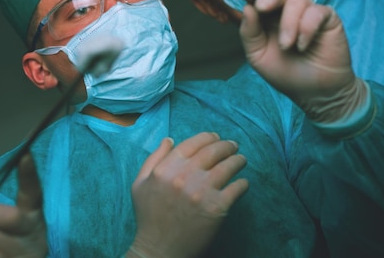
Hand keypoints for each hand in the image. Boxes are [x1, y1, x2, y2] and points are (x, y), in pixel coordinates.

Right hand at [127, 133, 248, 257]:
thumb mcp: (140, 184)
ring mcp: (202, 192)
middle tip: (233, 146)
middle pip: (213, 151)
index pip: (192, 143)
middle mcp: (184, 176)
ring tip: (241, 160)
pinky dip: (243, 183)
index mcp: (165, 169)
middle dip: (227, 146)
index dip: (208, 137)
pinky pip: (237, 188)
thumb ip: (153, 159)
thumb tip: (169, 139)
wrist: (159, 249)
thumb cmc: (149, 216)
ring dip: (238, 160)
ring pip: (228, 166)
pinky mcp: (217, 208)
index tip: (216, 138)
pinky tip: (242, 183)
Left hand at [239, 0, 365, 122]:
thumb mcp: (258, 56)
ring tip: (287, 46)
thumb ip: (249, 33)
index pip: (258, 0)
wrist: (315, 92)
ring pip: (297, 1)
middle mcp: (286, 13)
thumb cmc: (286, 73)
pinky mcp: (327, 18)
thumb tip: (247, 8)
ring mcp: (307, 13)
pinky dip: (307, 28)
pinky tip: (303, 46)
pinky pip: (316, 12)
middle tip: (262, 7)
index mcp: (267, 19)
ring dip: (288, 24)